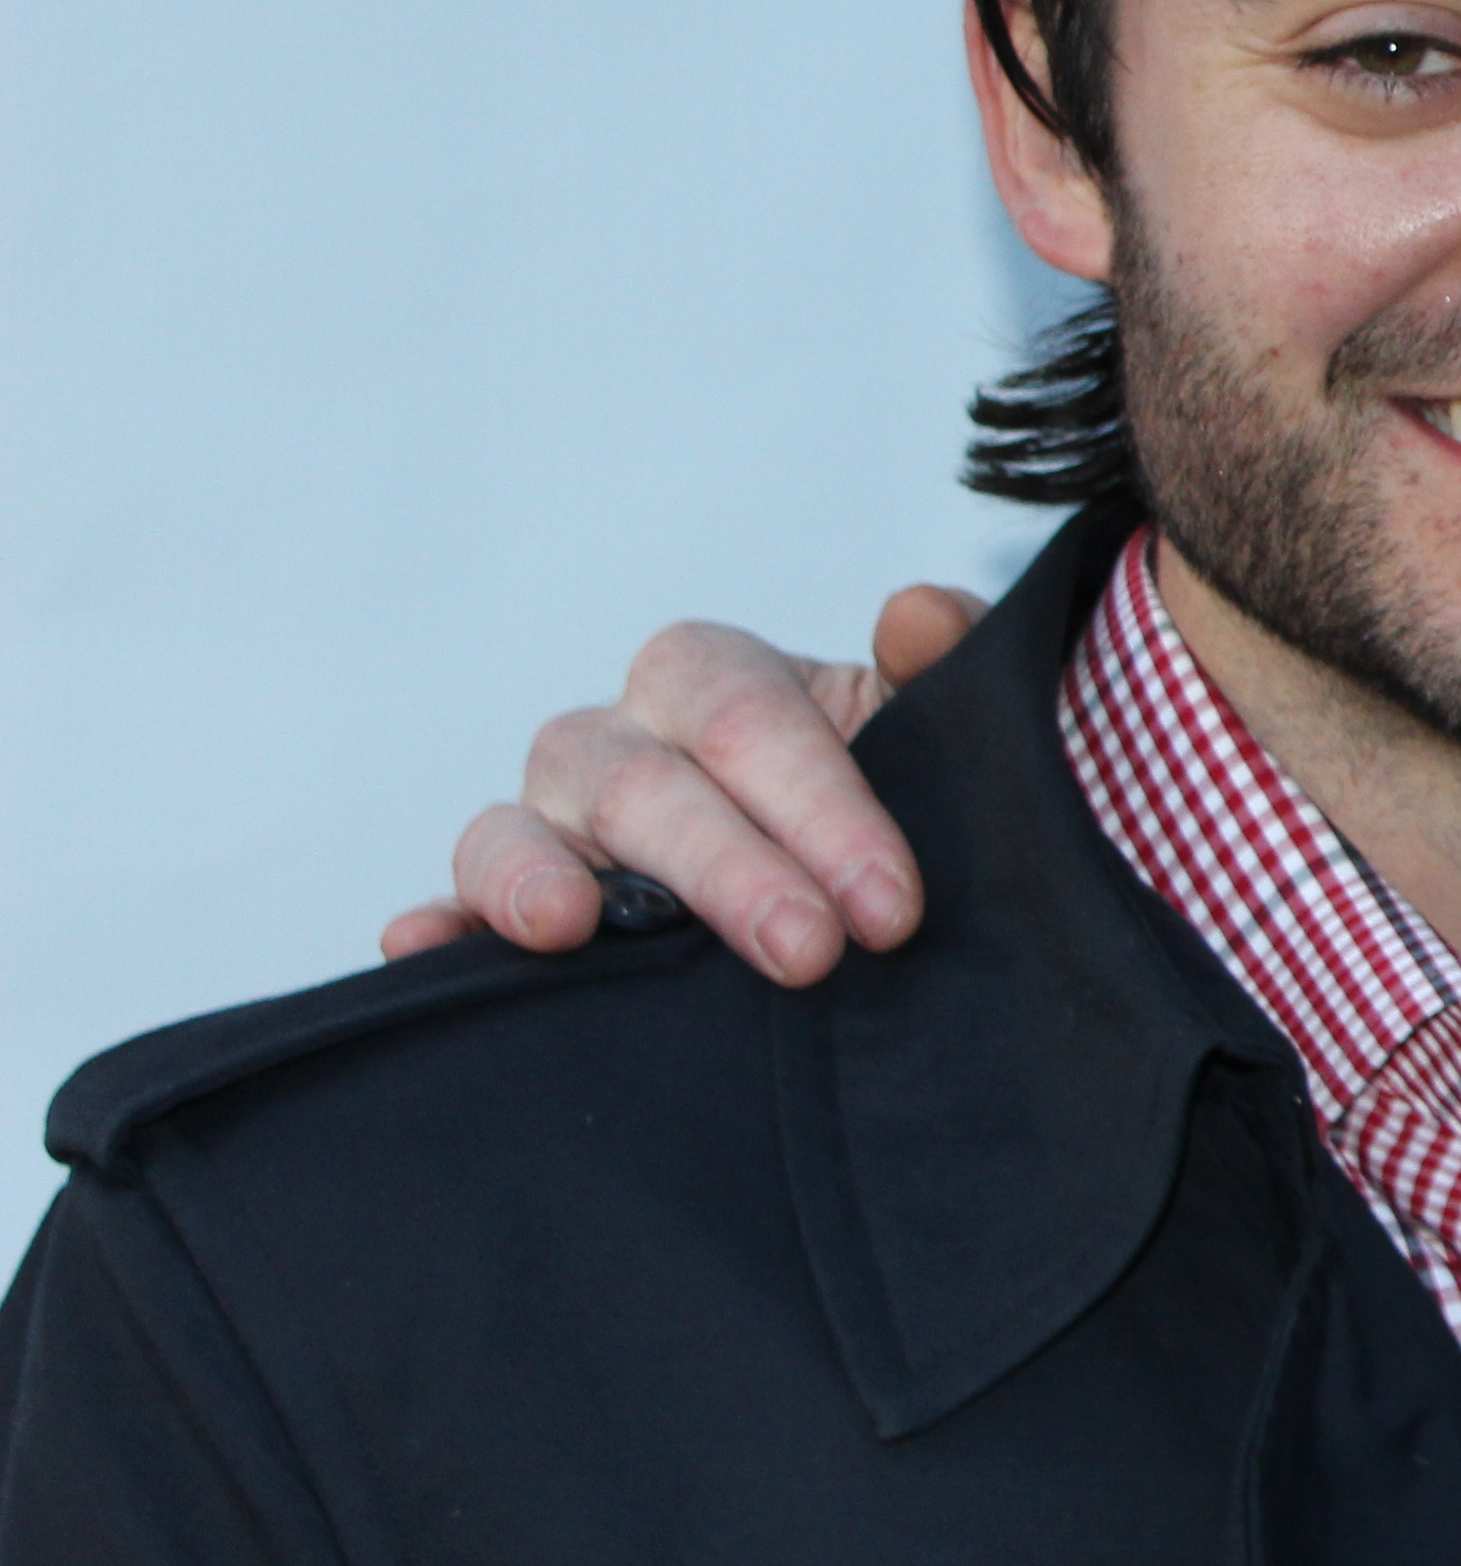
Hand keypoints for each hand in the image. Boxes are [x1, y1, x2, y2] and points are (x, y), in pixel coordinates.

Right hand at [381, 586, 978, 982]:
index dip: (820, 807)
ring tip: (565, 927)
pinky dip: (436, 924)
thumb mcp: (923, 729)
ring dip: (535, 876)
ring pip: (516, 830)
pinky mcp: (506, 904)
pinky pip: (453, 904)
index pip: (745, 717)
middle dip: (728, 871)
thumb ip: (934, 667)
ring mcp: (548, 823)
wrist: (841, 883)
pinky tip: (420, 945)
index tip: (890, 905)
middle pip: (642, 785)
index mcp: (710, 677)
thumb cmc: (879, 789)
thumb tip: (917, 613)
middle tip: (810, 953)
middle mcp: (614, 738)